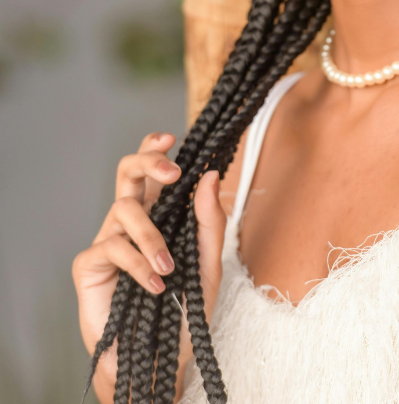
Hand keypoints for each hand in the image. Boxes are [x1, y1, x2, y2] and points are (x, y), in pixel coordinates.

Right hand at [72, 132, 226, 402]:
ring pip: (124, 210)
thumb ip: (209, 220)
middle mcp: (132, 220)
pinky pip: (112, 248)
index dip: (154, 147)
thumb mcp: (208, 263)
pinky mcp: (90, 266)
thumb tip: (210, 174)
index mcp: (160, 213)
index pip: (151, 170)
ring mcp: (109, 240)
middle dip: (148, 162)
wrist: (163, 358)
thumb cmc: (186, 309)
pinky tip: (155, 286)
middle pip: (127, 172)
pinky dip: (137, 265)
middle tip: (172, 173)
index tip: (172, 138)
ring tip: (169, 267)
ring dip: (152, 236)